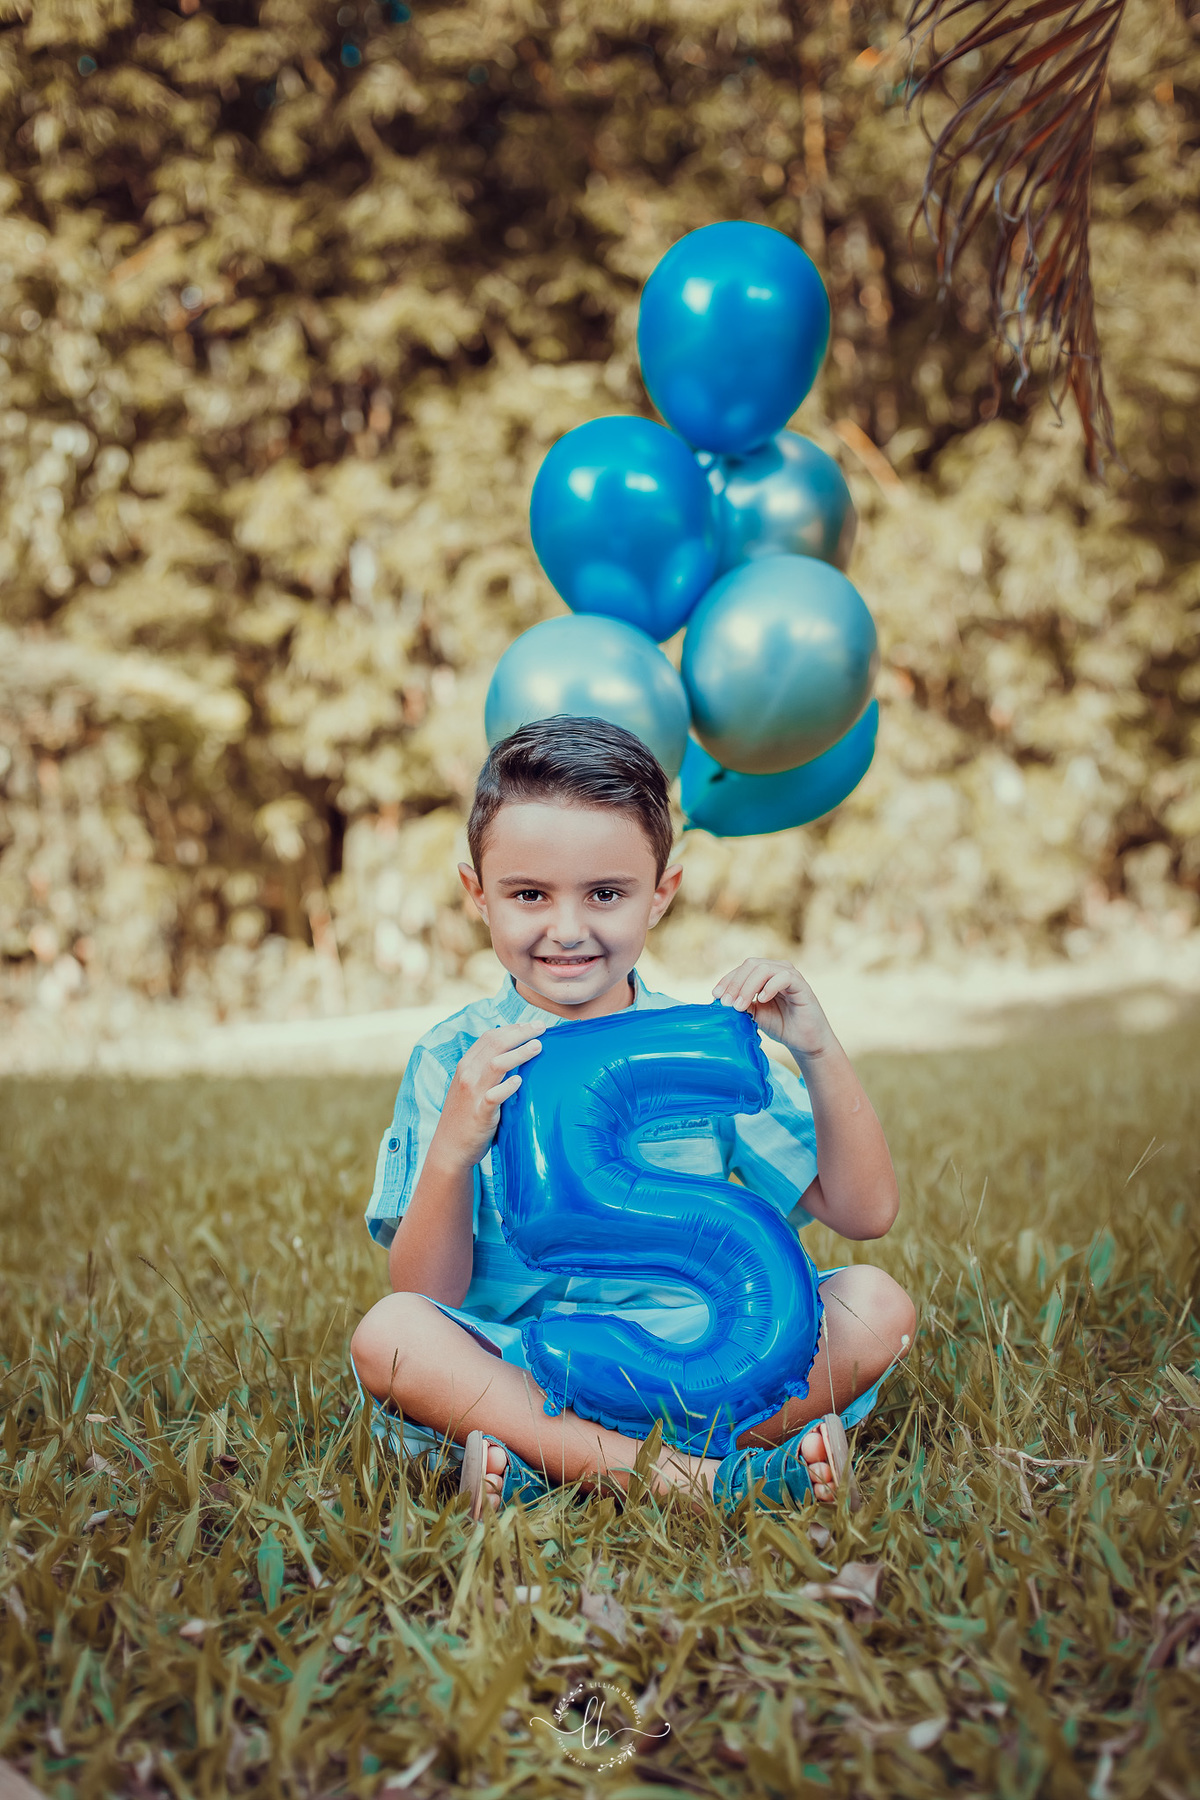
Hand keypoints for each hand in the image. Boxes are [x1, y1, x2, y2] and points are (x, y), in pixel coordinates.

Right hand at [433, 1022, 545, 1167]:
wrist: (450, 1148)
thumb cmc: (465, 1116)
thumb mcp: (471, 1087)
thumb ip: (486, 1070)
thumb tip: (513, 1054)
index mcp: (466, 1066)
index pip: (489, 1038)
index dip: (511, 1028)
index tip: (530, 1025)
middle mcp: (468, 1075)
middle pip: (495, 1044)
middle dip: (520, 1032)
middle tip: (541, 1027)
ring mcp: (473, 1094)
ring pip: (496, 1064)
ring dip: (518, 1053)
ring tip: (537, 1046)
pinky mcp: (480, 1113)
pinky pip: (494, 1096)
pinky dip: (507, 1087)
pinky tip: (520, 1080)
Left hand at [712, 958, 833, 1058]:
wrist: (805, 1042)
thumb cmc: (781, 1025)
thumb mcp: (755, 1014)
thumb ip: (742, 1004)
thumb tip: (722, 999)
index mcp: (765, 974)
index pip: (742, 969)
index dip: (727, 980)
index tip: (715, 996)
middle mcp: (777, 970)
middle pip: (750, 964)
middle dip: (735, 983)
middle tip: (726, 1003)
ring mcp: (790, 975)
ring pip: (764, 969)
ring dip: (748, 987)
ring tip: (740, 1006)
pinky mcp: (802, 985)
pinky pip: (784, 977)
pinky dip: (770, 987)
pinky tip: (762, 999)